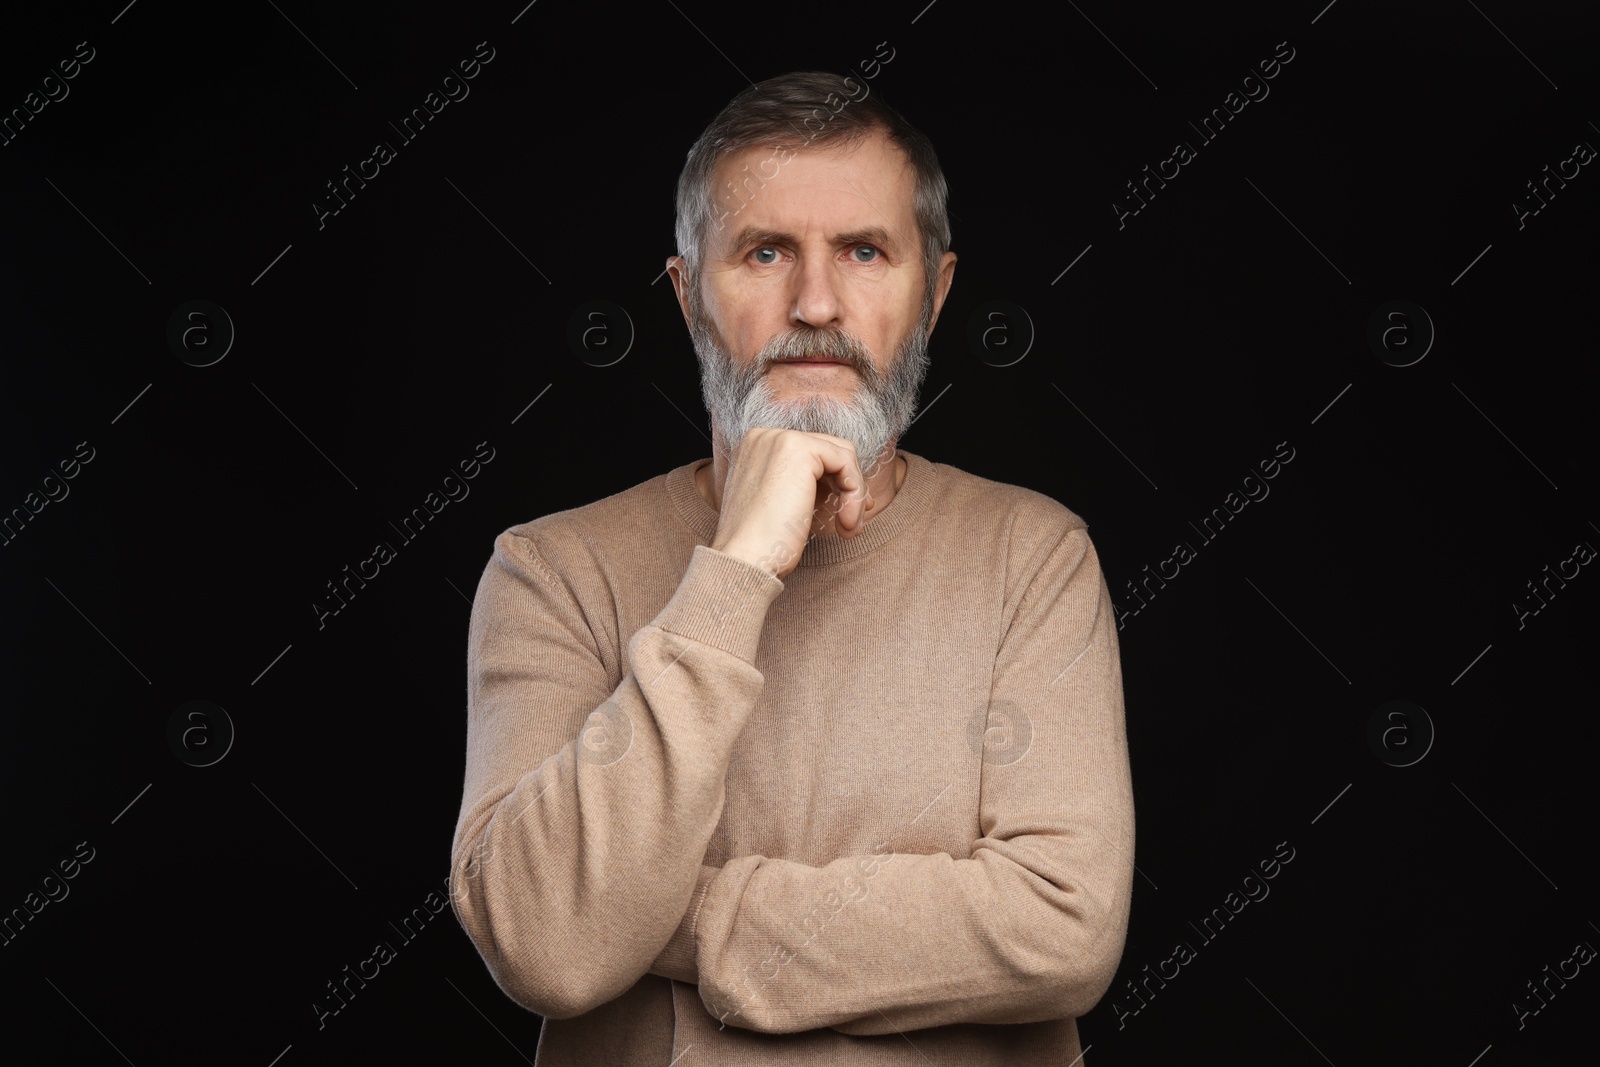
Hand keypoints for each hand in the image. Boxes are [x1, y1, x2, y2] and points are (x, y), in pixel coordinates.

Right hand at [709, 428, 871, 578]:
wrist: (745, 558)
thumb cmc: (762, 544)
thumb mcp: (783, 504)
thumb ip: (804, 484)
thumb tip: (845, 482)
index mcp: (758, 447)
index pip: (812, 455)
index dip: (835, 483)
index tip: (847, 514)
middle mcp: (767, 436)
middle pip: (830, 451)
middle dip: (850, 488)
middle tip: (853, 522)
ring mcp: (782, 438)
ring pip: (843, 456)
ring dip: (855, 495)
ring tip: (849, 529)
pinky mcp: (800, 448)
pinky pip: (846, 463)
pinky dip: (855, 494)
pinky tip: (846, 522)